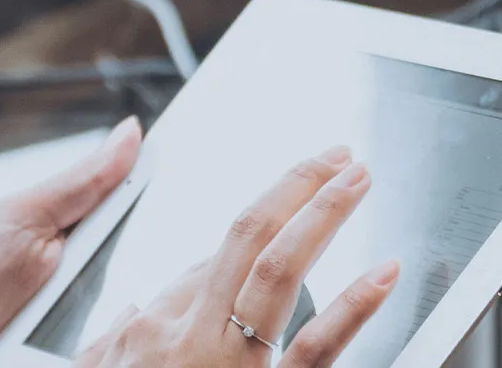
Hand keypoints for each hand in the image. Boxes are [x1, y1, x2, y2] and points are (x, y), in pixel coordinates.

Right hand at [76, 149, 400, 367]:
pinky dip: (355, 304)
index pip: (205, 262)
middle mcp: (190, 337)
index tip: (288, 208)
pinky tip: (384, 271)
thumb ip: (117, 342)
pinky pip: (317, 350)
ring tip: (356, 178)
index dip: (254, 229)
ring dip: (322, 216)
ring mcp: (231, 366)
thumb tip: (136, 308)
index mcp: (151, 331)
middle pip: (244, 237)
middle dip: (293, 187)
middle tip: (336, 154)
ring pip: (279, 272)